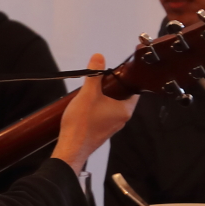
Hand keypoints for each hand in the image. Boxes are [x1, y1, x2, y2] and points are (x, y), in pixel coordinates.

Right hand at [51, 53, 136, 173]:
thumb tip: (99, 56)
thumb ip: (94, 74)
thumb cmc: (82, 122)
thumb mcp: (88, 94)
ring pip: (111, 106)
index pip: (134, 90)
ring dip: (102, 98)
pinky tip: (85, 106)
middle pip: (121, 97)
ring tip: (89, 91)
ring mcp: (112, 127)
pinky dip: (97, 108)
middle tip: (99, 79)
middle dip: (110, 87)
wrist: (71, 148)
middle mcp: (122, 119)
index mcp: (125, 110)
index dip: (125, 79)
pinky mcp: (101, 132)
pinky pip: (103, 115)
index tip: (114, 72)